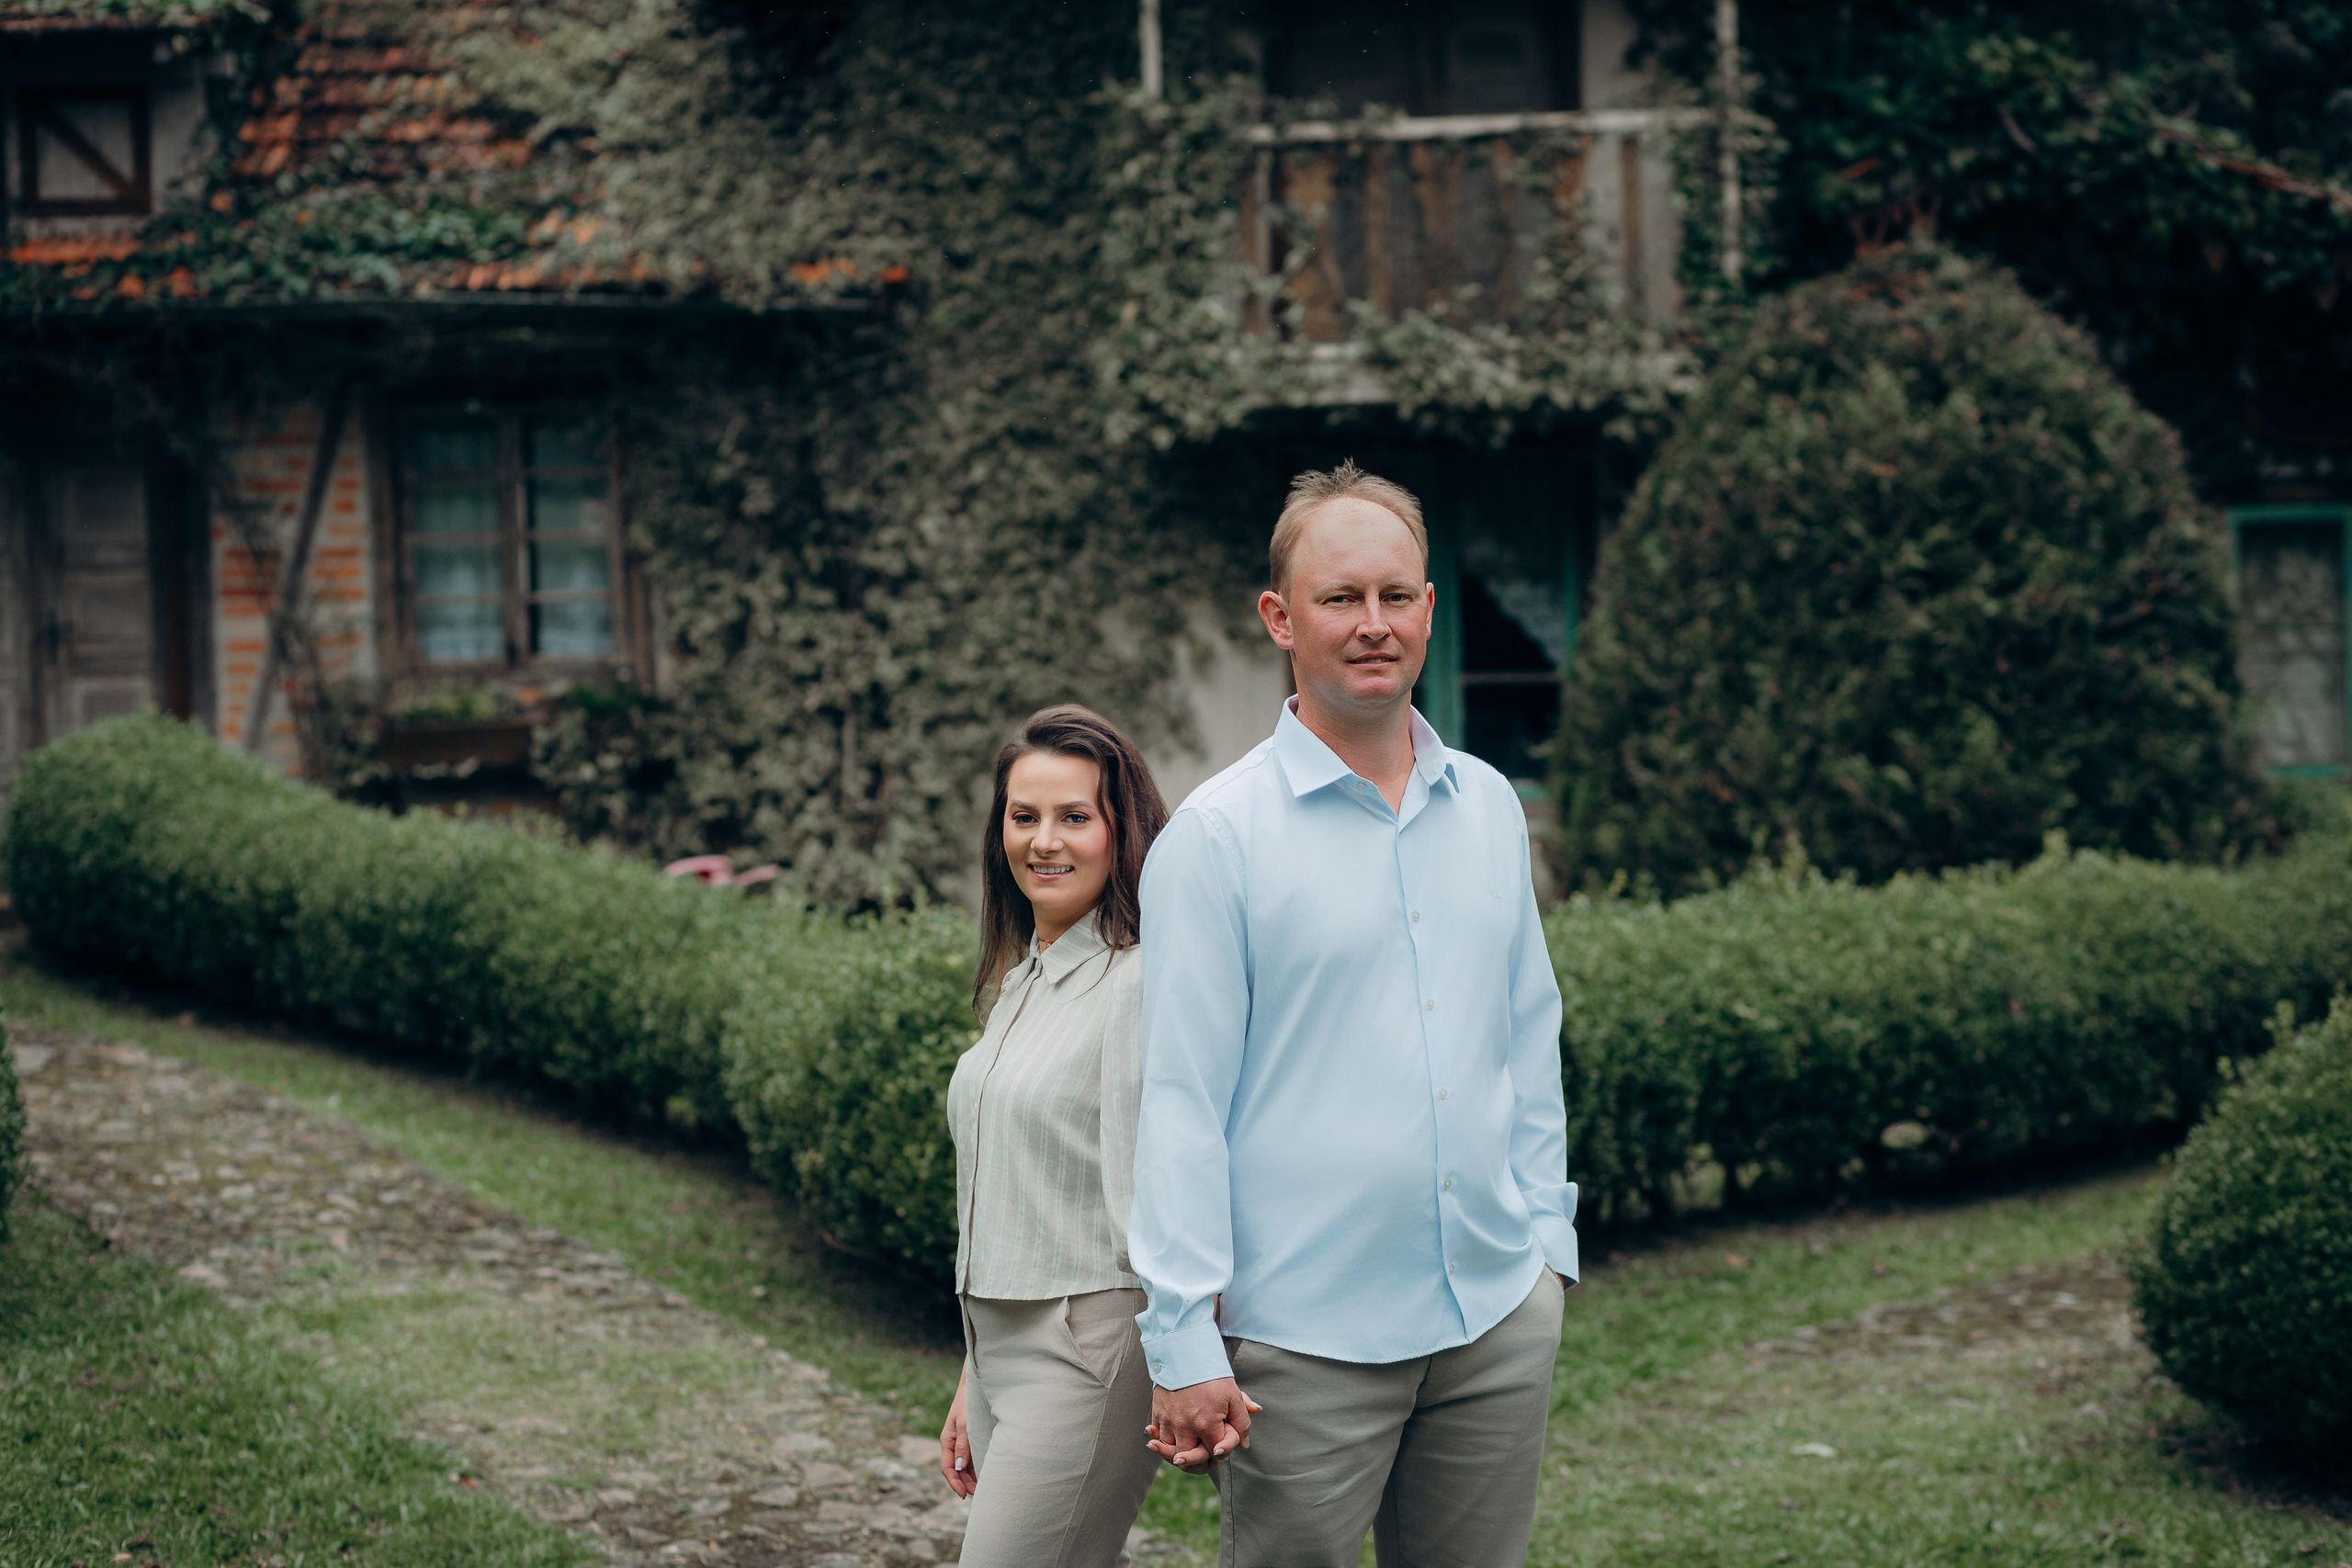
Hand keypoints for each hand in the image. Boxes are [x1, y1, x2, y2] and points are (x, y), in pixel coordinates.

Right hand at [940, 1370, 975, 1497]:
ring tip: (985, 1488)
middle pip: (956, 1470)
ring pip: (966, 1466)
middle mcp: (954, 1444)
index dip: (954, 1483)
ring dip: (972, 1478)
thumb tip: (959, 1468)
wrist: (978, 1384)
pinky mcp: (973, 1439)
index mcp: (947, 1440)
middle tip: (979, 1495)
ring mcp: (963, 1442)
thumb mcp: (965, 1424)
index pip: (947, 1468)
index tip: (963, 1495)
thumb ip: (963, 1445)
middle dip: (965, 1484)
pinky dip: (978, 1468)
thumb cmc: (968, 1402)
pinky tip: (988, 1474)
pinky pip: (974, 1458)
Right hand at [1145, 1377, 1259, 1470]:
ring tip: (1187, 1454)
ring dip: (1179, 1455)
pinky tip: (1167, 1441)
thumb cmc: (1211, 1374)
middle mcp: (1185, 1427)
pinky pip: (1157, 1437)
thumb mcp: (1233, 1395)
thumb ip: (1242, 1421)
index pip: (1215, 1453)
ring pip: (1171, 1452)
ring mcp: (1169, 1421)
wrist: (1184, 1352)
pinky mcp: (1157, 1414)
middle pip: (1190, 1459)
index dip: (1221, 1452)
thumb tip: (1245, 1445)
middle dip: (1199, 1462)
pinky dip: (1161, 1442)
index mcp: (1207, 1424)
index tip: (1221, 1448)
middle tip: (1205, 1460)